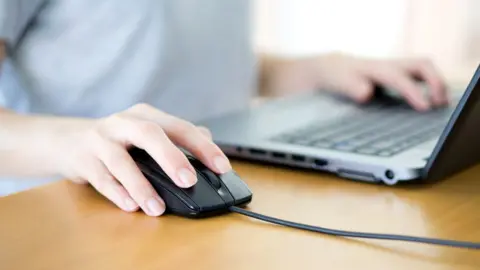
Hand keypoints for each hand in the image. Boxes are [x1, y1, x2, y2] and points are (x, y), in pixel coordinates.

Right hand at [55, 103, 230, 215]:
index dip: (202, 147)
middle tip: (189, 182)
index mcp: (146, 115)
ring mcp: (101, 139)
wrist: (68, 139)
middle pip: (149, 134)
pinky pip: (100, 177)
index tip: (221, 166)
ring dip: (141, 186)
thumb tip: (207, 141)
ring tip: (157, 207)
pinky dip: (117, 193)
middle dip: (171, 158)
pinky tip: (131, 206)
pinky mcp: (83, 159)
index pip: (180, 127)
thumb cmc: (118, 139)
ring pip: (121, 160)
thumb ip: (175, 137)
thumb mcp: (146, 132)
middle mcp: (124, 123)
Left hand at [309, 53, 448, 110]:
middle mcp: (391, 65)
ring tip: (442, 106)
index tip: (425, 108)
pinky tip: (434, 103)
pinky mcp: (400, 75)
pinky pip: (422, 76)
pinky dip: (432, 87)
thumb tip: (367, 93)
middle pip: (423, 65)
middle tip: (439, 104)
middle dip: (436, 83)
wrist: (333, 67)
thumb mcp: (339, 83)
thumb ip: (353, 88)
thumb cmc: (338, 77)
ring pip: (425, 69)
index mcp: (377, 69)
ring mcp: (398, 68)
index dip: (414, 92)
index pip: (400, 79)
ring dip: (438, 85)